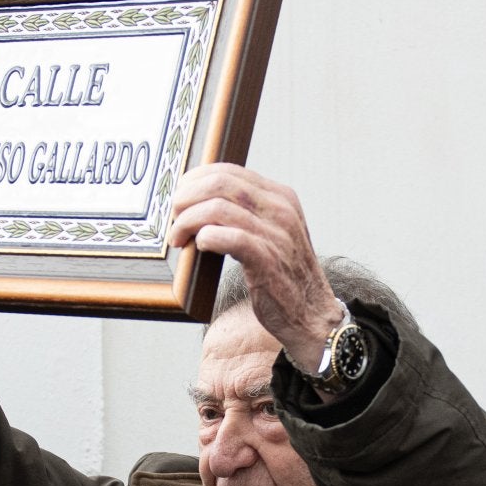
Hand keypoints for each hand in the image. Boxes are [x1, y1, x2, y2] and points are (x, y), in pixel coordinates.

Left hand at [167, 164, 343, 369]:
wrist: (311, 314)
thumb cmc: (285, 276)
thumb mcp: (275, 232)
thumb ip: (249, 213)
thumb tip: (204, 202)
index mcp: (281, 197)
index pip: (229, 171)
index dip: (196, 180)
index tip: (180, 197)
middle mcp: (280, 210)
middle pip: (220, 184)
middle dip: (187, 198)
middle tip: (174, 217)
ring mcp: (275, 234)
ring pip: (218, 209)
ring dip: (188, 221)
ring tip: (178, 237)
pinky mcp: (266, 260)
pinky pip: (227, 237)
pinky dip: (205, 238)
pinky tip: (198, 246)